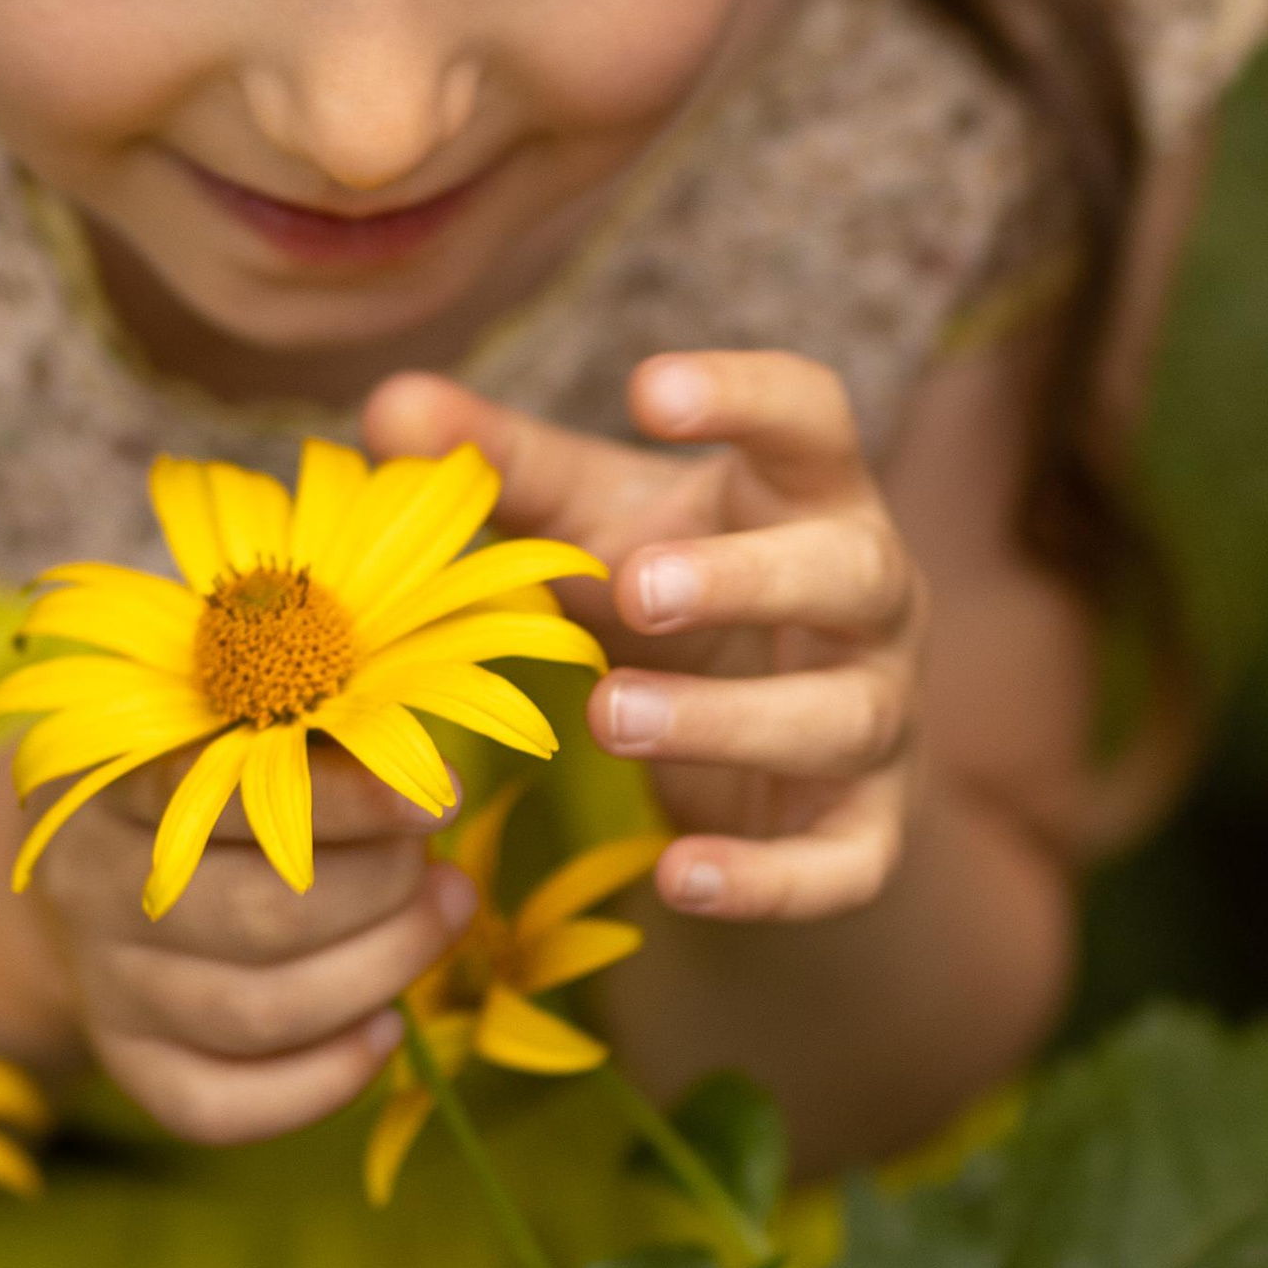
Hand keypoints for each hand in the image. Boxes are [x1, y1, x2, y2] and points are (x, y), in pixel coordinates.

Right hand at [24, 743, 475, 1144]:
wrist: (88, 868)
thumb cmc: (195, 773)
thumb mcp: (225, 727)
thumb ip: (303, 738)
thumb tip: (417, 764)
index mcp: (111, 781)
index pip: (230, 796)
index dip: (347, 802)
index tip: (438, 794)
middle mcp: (96, 887)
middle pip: (256, 917)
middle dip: (382, 896)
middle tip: (447, 874)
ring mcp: (107, 988)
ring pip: (256, 1015)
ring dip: (378, 973)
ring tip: (443, 922)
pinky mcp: (130, 1067)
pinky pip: (223, 1108)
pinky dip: (323, 1080)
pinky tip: (386, 1028)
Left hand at [364, 353, 925, 926]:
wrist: (758, 738)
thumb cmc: (670, 583)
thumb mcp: (589, 519)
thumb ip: (498, 462)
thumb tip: (386, 410)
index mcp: (805, 491)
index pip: (811, 413)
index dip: (745, 393)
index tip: (646, 391)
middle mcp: (868, 594)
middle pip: (853, 569)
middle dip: (747, 579)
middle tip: (633, 589)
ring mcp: (880, 711)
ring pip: (845, 715)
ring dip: (730, 720)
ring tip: (611, 716)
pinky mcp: (866, 827)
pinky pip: (843, 860)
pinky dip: (769, 877)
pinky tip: (677, 877)